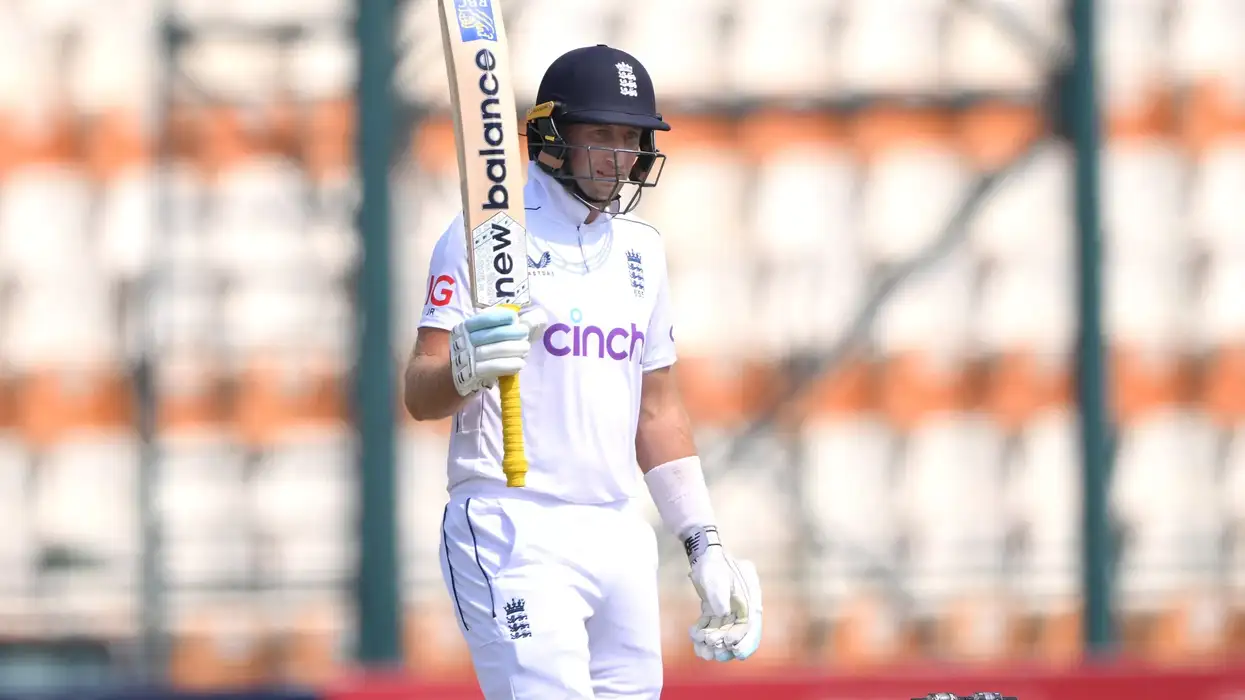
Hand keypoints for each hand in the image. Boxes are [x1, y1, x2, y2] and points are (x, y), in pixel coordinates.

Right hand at [450, 305, 547, 396]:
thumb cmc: (473, 351)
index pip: (483, 319)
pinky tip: (520, 363)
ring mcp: (468, 358)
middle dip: (512, 333)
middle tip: (525, 333)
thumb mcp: (476, 335)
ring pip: (496, 350)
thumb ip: (494, 327)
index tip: (514, 318)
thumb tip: (522, 320)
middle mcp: (464, 341)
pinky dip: (510, 364)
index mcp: (464, 328)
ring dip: (515, 349)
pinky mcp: (473, 374)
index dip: (500, 317)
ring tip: (525, 348)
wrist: (456, 376)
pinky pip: (495, 367)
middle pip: (493, 334)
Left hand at [683, 526, 762, 661]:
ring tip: (702, 651)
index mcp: (750, 598)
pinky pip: (711, 625)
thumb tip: (723, 613)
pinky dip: (703, 632)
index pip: (751, 624)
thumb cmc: (714, 564)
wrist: (704, 555)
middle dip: (725, 645)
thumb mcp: (719, 577)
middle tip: (714, 653)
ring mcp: (728, 609)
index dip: (743, 639)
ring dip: (713, 642)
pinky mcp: (715, 610)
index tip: (733, 648)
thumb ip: (721, 595)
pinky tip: (694, 637)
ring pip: (722, 631)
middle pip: (736, 632)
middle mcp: (741, 606)